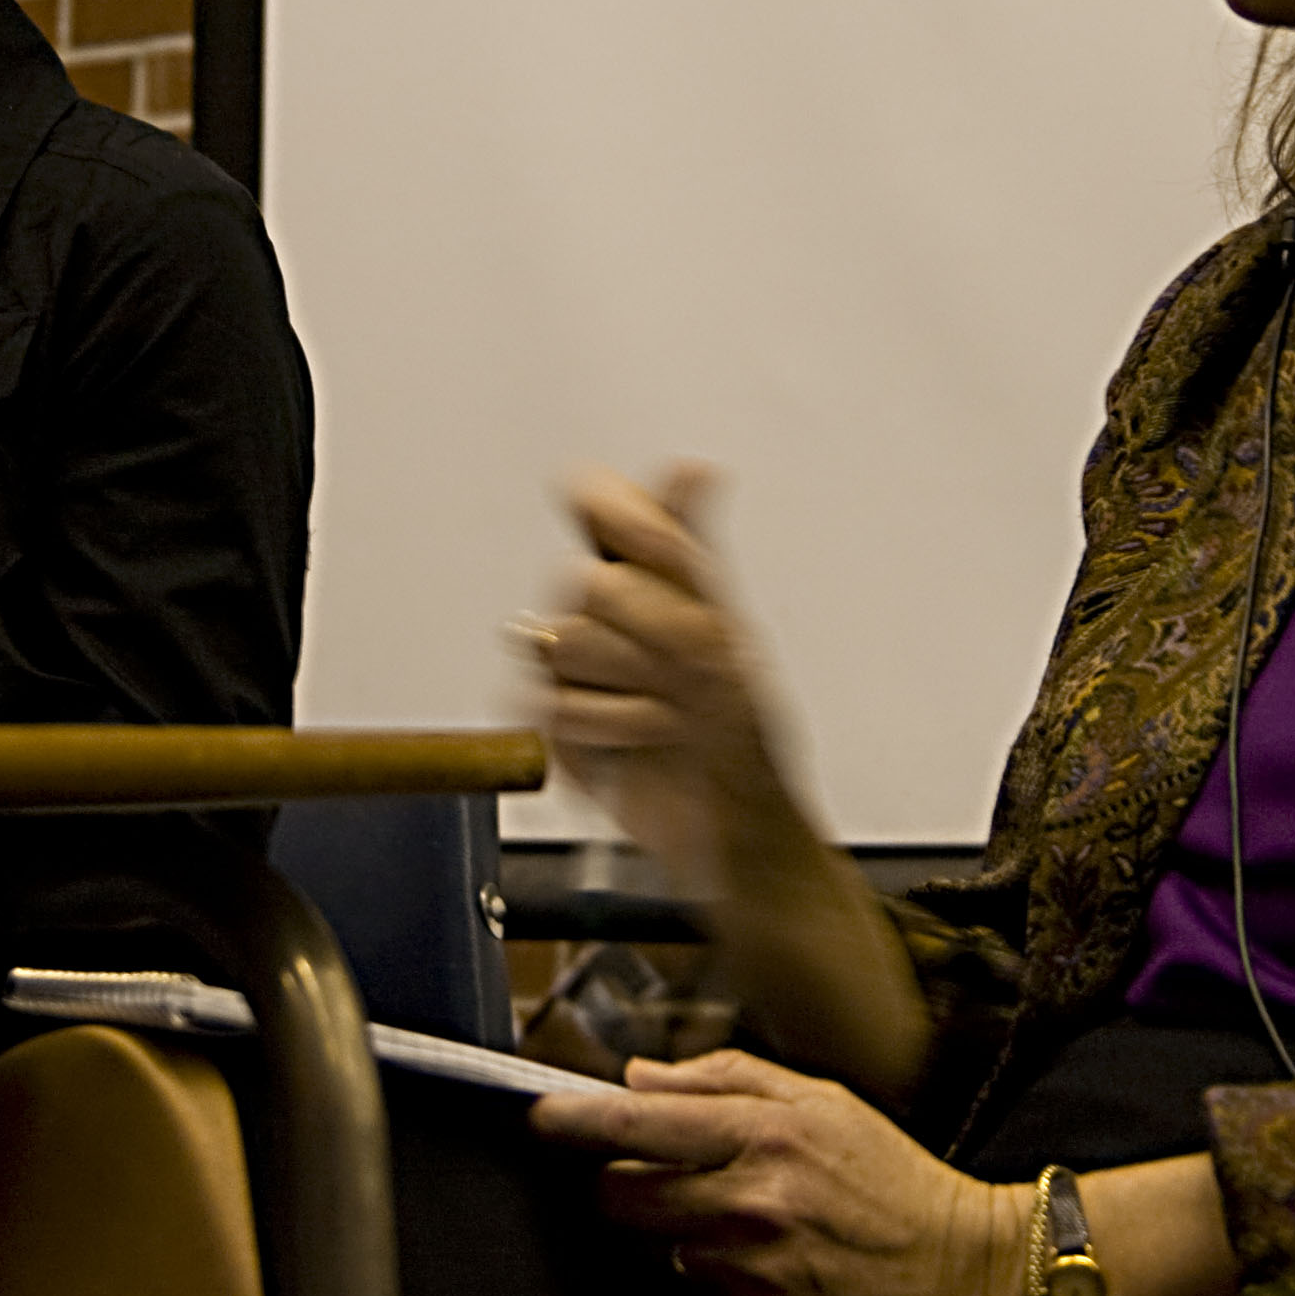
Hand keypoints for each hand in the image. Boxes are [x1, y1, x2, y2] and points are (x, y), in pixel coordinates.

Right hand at [527, 465, 799, 897]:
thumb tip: (696, 467)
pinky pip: (549, 702)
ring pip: (564, 644)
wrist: (734, 828)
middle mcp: (608, 613)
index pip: (604, 507)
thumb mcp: (732, 637)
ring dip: (633, 688)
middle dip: (647, 631)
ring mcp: (576, 667)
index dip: (625, 520)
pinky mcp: (552, 719)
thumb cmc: (746, 735)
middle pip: (585, 581)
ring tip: (671, 716)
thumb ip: (690, 553)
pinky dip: (606, 727)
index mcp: (653, 576)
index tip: (663, 550)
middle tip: (690, 669)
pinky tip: (642, 739)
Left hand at [529, 1049, 1020, 1295]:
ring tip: (738, 1211)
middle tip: (660, 1168)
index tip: (537, 1116)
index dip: (576, 1121)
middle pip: (623, 1196)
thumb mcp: (817, 1097)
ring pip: (658, 1243)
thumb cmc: (887, 1170)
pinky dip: (713, 1265)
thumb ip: (723, 1078)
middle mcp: (749, 1205)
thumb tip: (641, 1078)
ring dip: (675, 1225)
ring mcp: (752, 1269)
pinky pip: (699, 1285)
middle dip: (623, 1179)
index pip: (639, 1127)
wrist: (956, 1260)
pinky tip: (765, 1251)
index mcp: (763, 1137)